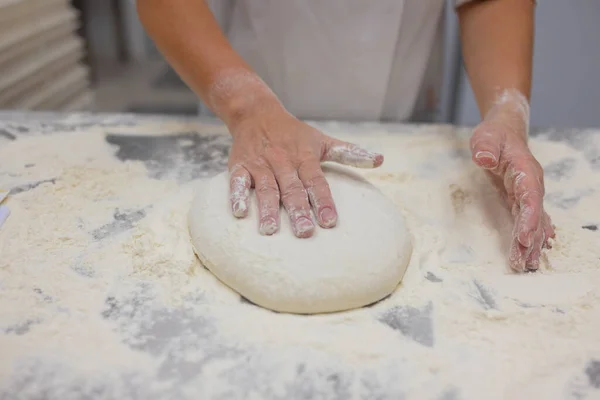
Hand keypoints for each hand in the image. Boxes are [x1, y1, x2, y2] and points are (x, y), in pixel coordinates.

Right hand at [227, 102, 382, 237]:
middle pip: (292, 188)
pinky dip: (237, 195)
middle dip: (298, 211)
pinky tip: (240, 213)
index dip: (324, 201)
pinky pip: (237, 181)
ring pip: (266, 188)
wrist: (256, 113)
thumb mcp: (322, 140)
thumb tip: (379, 160)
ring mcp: (260, 163)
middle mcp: (283, 161)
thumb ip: (349, 153)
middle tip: (304, 233)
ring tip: (270, 230)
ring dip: (267, 209)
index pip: (317, 181)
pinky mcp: (239, 165)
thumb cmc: (294, 133)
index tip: (331, 222)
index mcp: (305, 157)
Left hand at [470, 89, 554, 271]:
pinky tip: (536, 249)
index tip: (526, 239)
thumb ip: (486, 148)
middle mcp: (532, 184)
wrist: (505, 130)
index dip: (529, 219)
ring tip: (527, 265)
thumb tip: (485, 158)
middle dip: (530, 240)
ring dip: (531, 243)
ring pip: (533, 221)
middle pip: (534, 216)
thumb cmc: (494, 135)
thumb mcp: (486, 138)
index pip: (530, 198)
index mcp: (525, 171)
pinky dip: (532, 234)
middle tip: (523, 263)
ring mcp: (529, 192)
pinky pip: (528, 218)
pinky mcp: (521, 197)